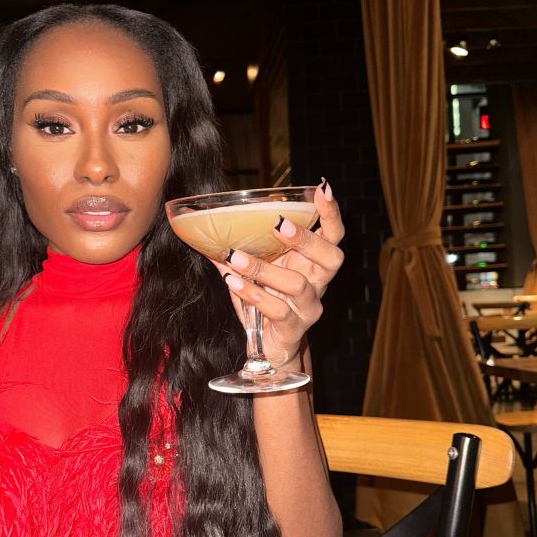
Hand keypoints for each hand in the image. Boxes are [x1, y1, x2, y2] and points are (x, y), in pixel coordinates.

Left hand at [210, 182, 344, 368]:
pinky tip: (234, 283)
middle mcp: (318, 284)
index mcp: (312, 263)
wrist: (269, 345)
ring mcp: (309, 308)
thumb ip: (239, 248)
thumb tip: (204, 225)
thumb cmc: (266, 300)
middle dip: (307, 239)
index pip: (333, 235)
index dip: (331, 213)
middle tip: (279, 224)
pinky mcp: (294, 329)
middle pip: (331, 257)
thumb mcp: (255, 271)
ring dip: (266, 268)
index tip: (322, 190)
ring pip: (298, 284)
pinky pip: (278, 310)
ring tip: (236, 257)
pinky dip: (254, 294)